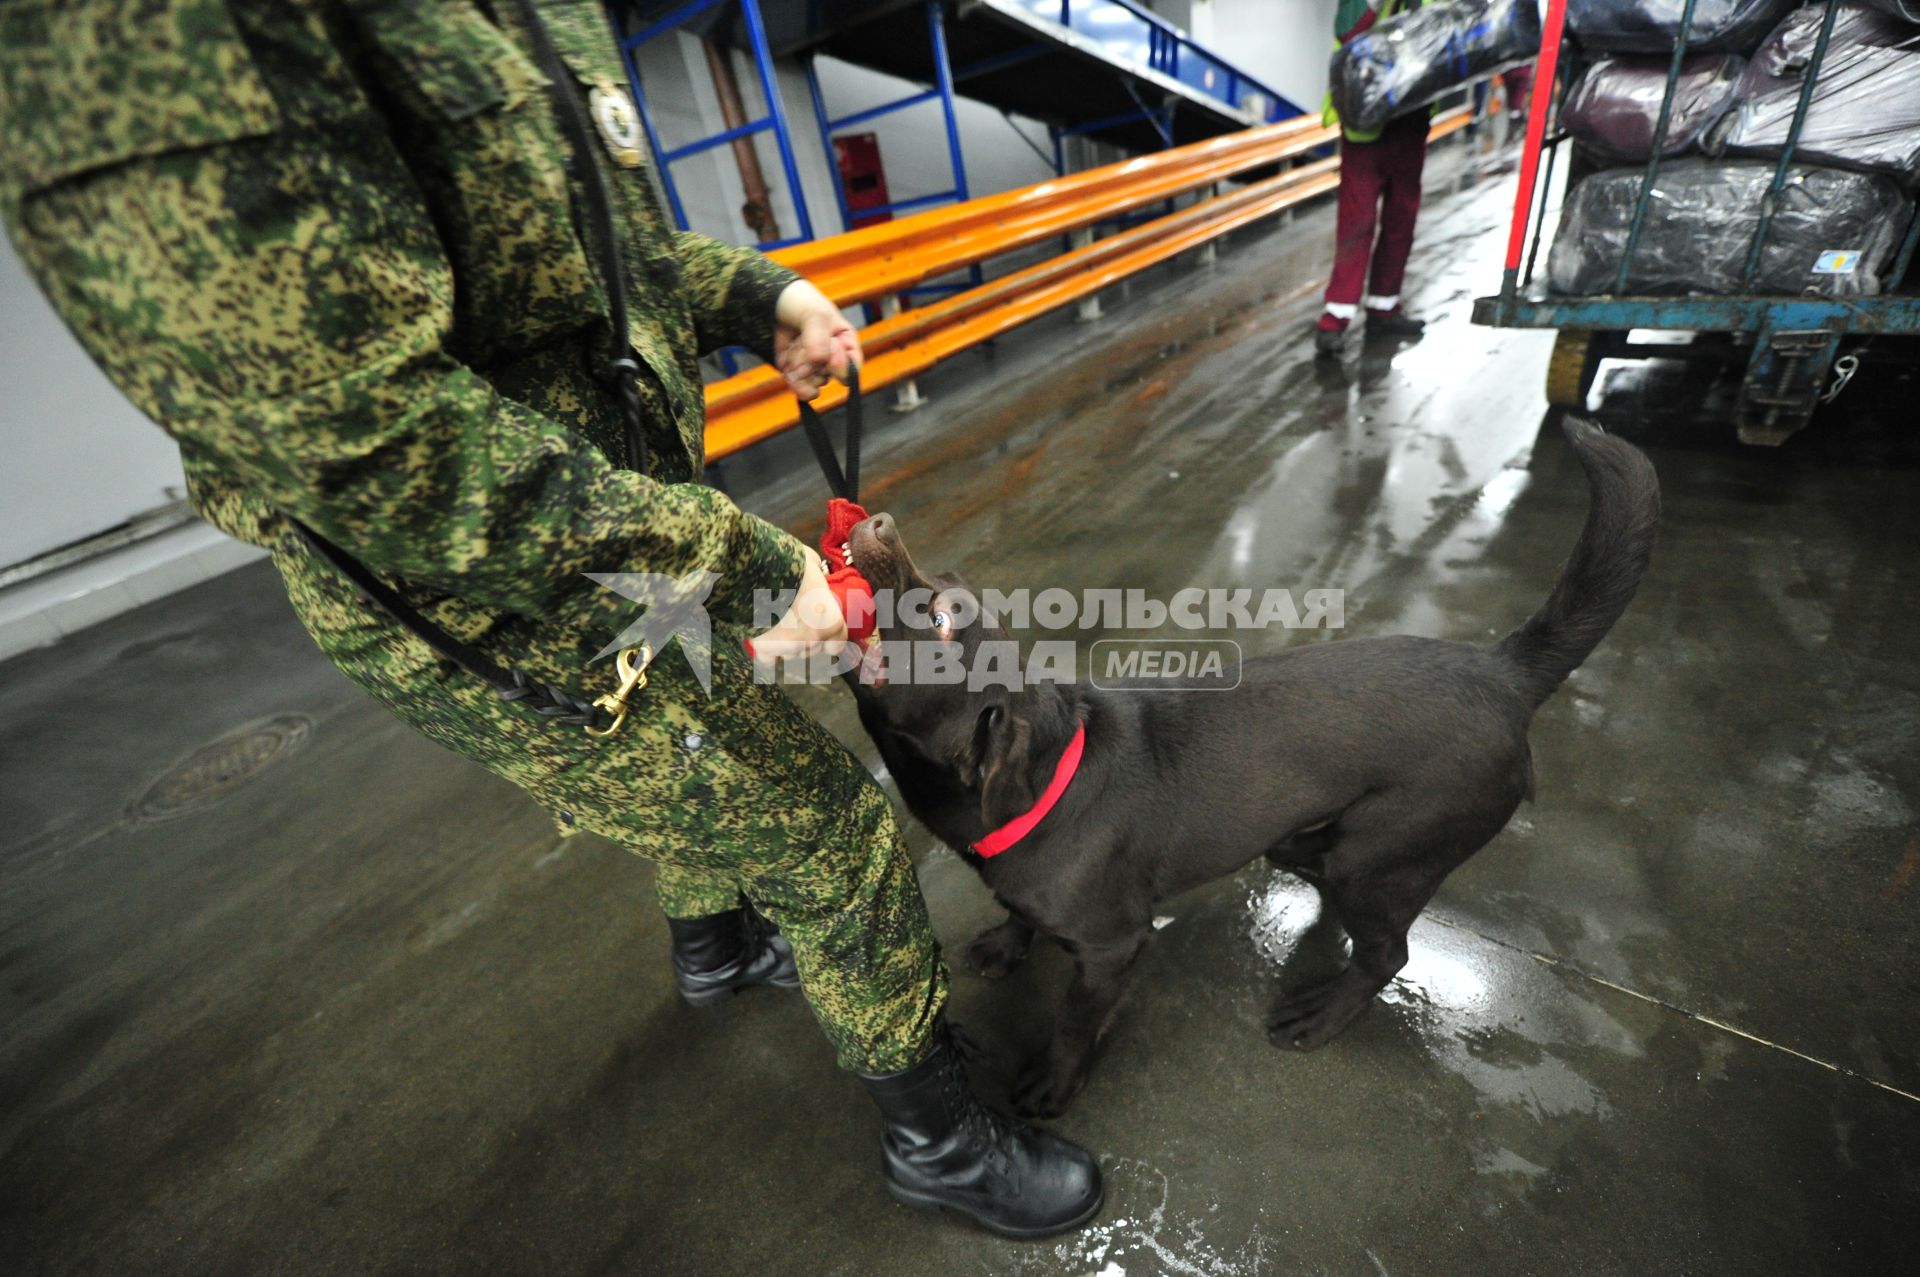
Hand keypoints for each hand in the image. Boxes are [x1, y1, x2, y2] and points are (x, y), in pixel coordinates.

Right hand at [746, 547, 851, 675]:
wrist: (753, 572)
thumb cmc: (787, 564)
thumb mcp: (810, 561)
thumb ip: (817, 572)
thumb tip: (815, 569)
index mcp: (830, 621)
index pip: (838, 643)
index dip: (829, 635)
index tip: (821, 625)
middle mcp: (813, 640)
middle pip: (814, 650)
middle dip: (806, 637)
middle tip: (795, 618)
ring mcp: (789, 648)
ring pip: (792, 654)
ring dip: (787, 643)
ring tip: (777, 621)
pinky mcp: (764, 649)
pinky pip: (769, 659)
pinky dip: (767, 651)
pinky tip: (764, 635)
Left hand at [774, 278, 860, 400]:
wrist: (772, 302)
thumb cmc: (800, 302)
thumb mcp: (814, 314)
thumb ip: (819, 337)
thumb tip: (820, 361)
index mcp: (845, 342)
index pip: (852, 366)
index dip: (839, 364)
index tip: (827, 353)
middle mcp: (833, 358)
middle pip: (830, 376)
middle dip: (813, 363)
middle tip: (802, 343)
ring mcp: (815, 367)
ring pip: (815, 384)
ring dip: (801, 370)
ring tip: (794, 349)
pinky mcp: (798, 373)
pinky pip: (802, 390)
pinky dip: (796, 385)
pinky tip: (791, 372)